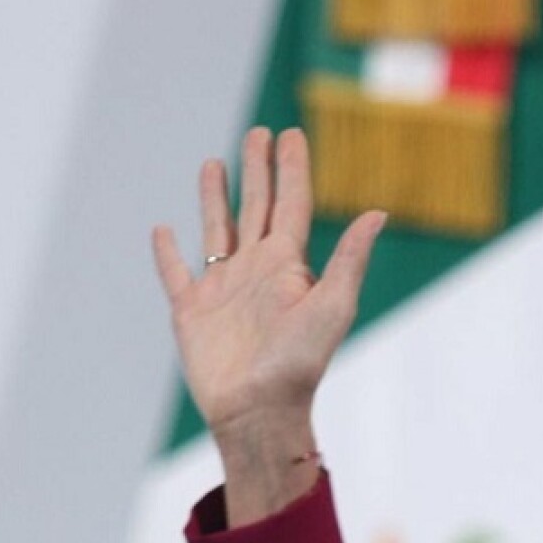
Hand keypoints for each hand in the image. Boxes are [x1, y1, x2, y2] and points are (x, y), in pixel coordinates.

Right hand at [151, 127, 384, 522]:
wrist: (259, 409)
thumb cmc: (300, 363)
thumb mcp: (332, 305)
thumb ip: (350, 258)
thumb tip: (378, 213)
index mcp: (288, 266)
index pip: (290, 205)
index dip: (292, 169)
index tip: (291, 133)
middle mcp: (255, 271)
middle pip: (256, 207)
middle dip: (258, 169)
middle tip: (258, 133)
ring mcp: (222, 289)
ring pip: (217, 230)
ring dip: (215, 197)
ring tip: (213, 162)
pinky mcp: (190, 310)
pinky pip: (175, 273)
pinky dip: (167, 251)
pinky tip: (163, 230)